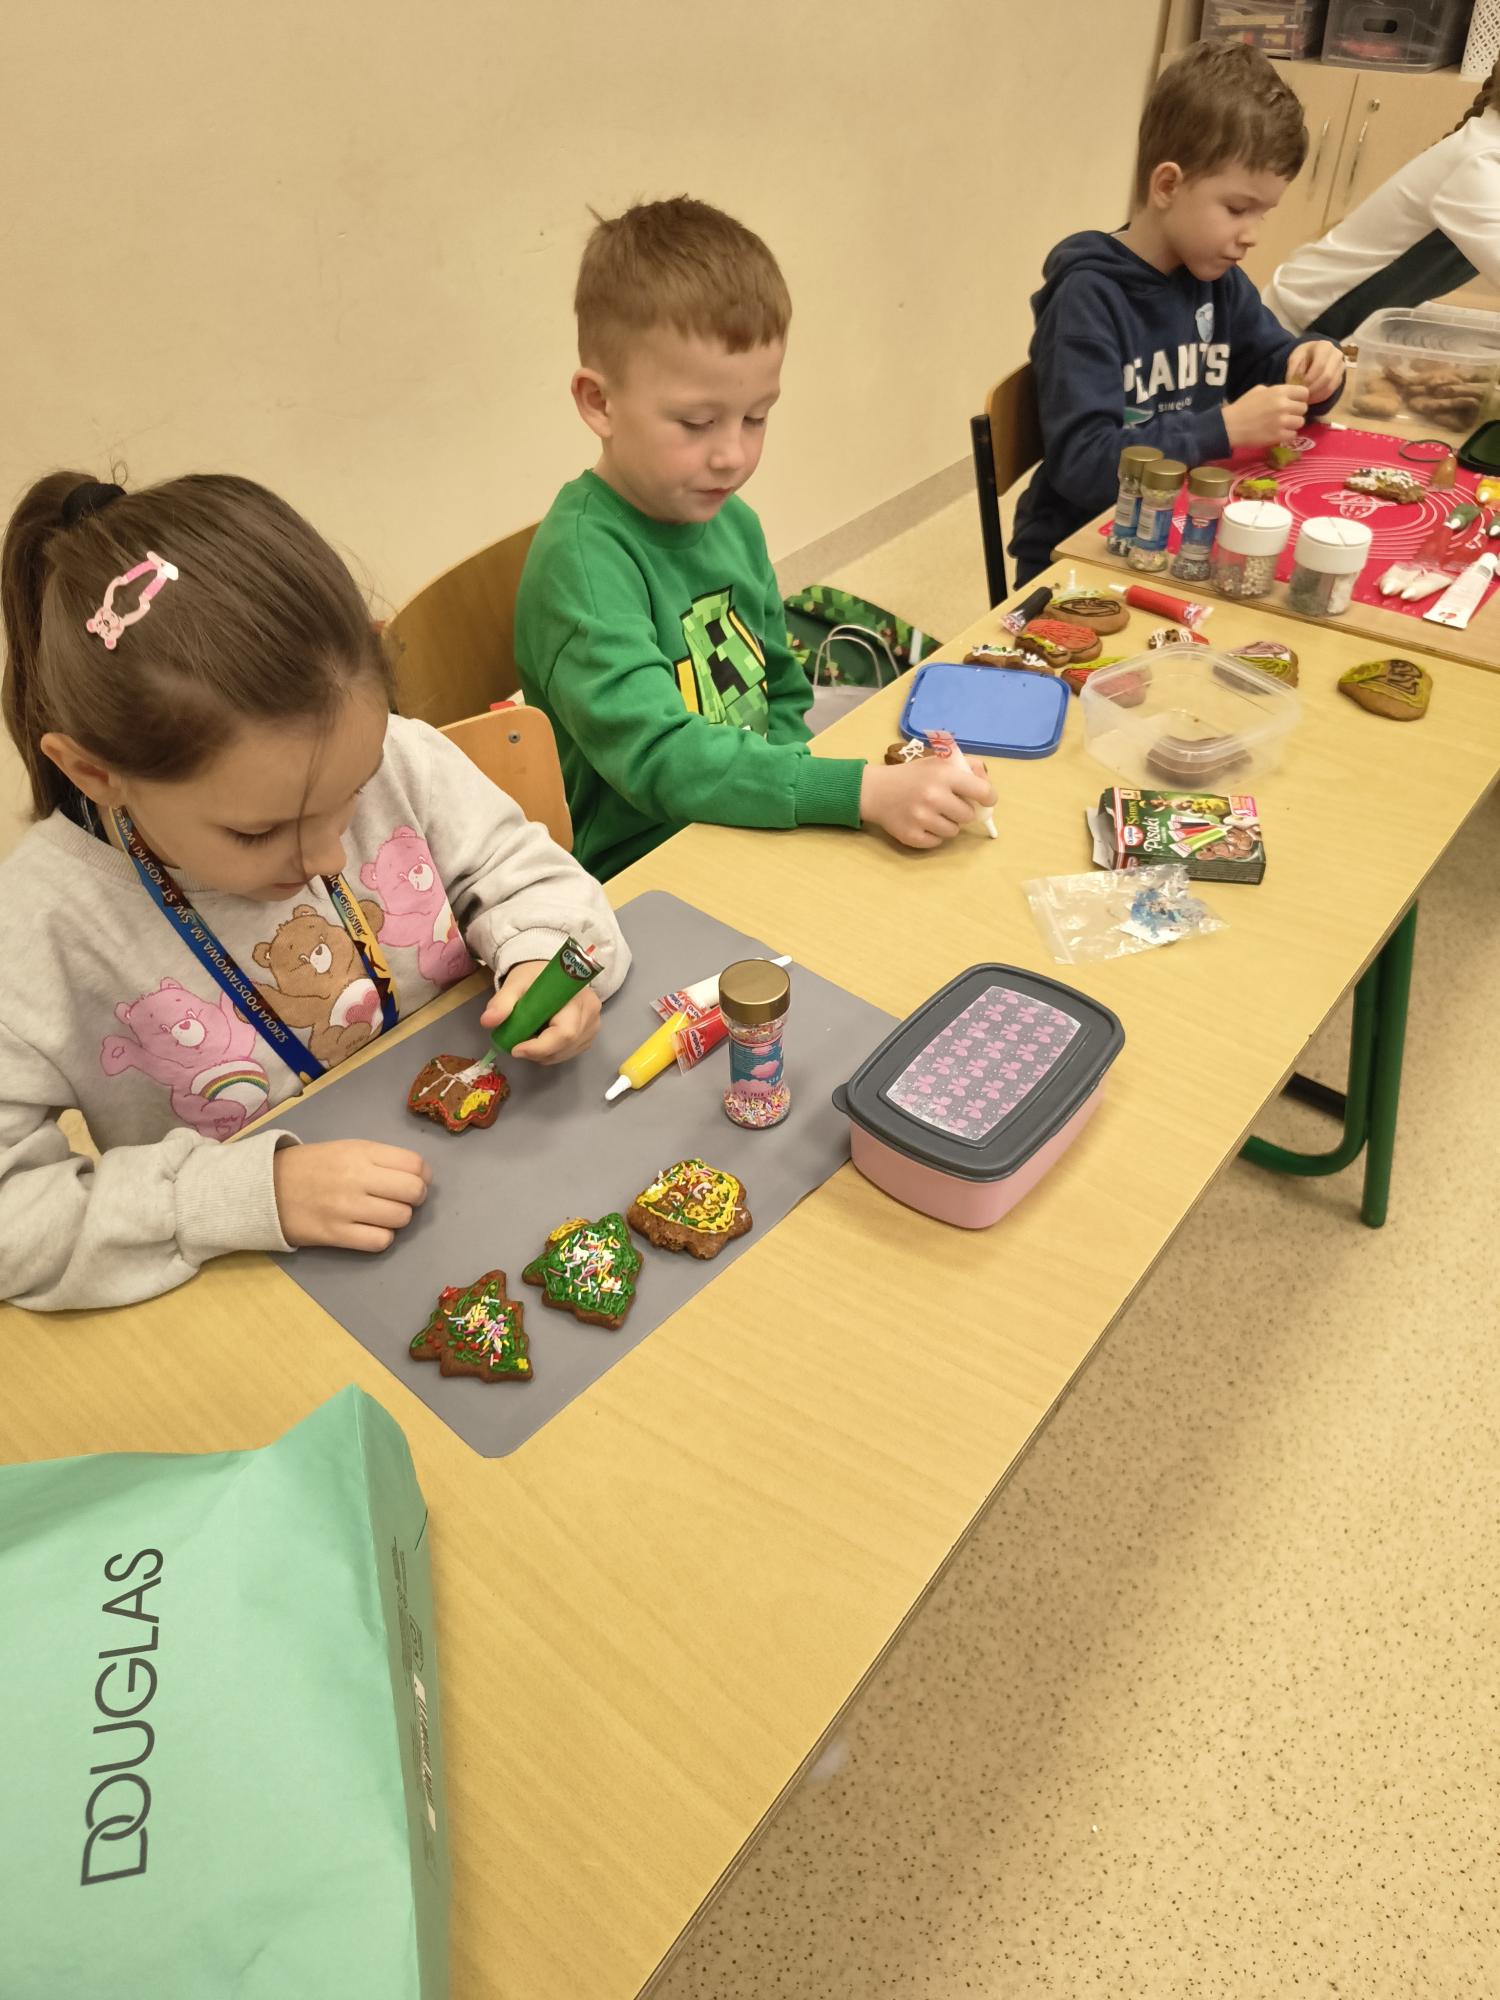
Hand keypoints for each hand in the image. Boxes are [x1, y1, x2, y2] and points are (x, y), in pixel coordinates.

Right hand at [274, 1140, 430, 1252]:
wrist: (265, 1187)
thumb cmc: (312, 1166)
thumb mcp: (346, 1148)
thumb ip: (381, 1158)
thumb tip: (420, 1175)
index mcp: (361, 1152)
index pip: (414, 1164)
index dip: (422, 1175)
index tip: (415, 1180)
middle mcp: (357, 1177)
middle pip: (413, 1192)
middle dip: (415, 1198)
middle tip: (401, 1199)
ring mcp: (346, 1208)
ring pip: (400, 1218)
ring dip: (397, 1219)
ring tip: (381, 1214)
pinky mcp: (335, 1234)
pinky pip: (380, 1241)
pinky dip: (381, 1238)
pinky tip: (370, 1230)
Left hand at [481, 959, 602, 1063]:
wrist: (550, 973)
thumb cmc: (534, 977)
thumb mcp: (515, 984)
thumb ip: (502, 1002)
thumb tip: (487, 1021)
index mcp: (578, 997)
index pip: (564, 1032)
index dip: (540, 1047)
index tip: (515, 1049)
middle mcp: (592, 1012)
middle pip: (566, 1046)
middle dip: (538, 1052)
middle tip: (518, 1044)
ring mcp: (593, 1025)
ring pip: (567, 1053)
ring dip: (543, 1054)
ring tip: (528, 1039)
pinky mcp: (589, 1035)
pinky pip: (569, 1053)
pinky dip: (551, 1053)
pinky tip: (540, 1040)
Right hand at [859, 754, 995, 849]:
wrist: (876, 790)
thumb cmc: (913, 775)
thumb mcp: (939, 761)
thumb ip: (968, 767)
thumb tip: (988, 788)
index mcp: (944, 774)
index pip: (982, 791)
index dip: (988, 798)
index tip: (985, 801)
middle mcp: (933, 796)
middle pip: (968, 816)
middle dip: (962, 811)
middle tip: (949, 805)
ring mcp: (921, 818)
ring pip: (953, 832)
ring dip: (948, 824)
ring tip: (934, 814)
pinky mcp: (911, 836)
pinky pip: (937, 842)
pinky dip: (933, 835)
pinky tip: (923, 823)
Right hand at [1223, 381, 1309, 450]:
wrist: (1230, 426)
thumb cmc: (1242, 407)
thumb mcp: (1258, 390)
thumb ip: (1275, 391)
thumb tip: (1287, 395)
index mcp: (1279, 391)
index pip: (1304, 392)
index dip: (1300, 398)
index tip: (1294, 402)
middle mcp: (1284, 405)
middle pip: (1303, 408)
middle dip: (1296, 412)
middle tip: (1286, 415)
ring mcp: (1282, 421)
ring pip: (1300, 422)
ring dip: (1293, 424)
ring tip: (1282, 425)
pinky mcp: (1279, 436)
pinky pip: (1293, 435)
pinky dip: (1287, 435)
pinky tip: (1278, 433)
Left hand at [1286, 339, 1345, 403]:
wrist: (1315, 353)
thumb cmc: (1304, 354)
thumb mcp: (1295, 357)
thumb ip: (1293, 368)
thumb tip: (1294, 384)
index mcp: (1324, 347)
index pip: (1320, 365)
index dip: (1309, 379)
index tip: (1299, 387)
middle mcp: (1336, 355)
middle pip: (1327, 377)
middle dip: (1313, 389)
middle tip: (1302, 395)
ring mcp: (1341, 366)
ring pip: (1331, 386)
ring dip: (1317, 395)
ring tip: (1305, 399)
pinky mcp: (1340, 377)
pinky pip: (1332, 390)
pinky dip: (1321, 397)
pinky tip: (1311, 399)